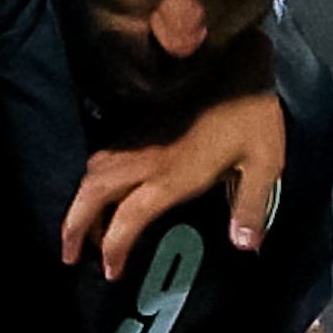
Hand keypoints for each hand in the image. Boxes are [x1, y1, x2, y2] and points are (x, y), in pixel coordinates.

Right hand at [63, 84, 290, 269]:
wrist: (238, 61)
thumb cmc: (252, 113)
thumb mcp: (263, 162)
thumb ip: (250, 206)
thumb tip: (245, 246)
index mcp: (172, 175)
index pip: (128, 217)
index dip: (114, 247)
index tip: (111, 272)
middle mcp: (146, 159)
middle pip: (93, 194)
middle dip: (74, 227)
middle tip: (69, 256)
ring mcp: (138, 140)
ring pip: (92, 173)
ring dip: (79, 204)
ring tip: (80, 231)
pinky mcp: (139, 126)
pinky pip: (102, 156)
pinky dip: (92, 181)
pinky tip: (98, 192)